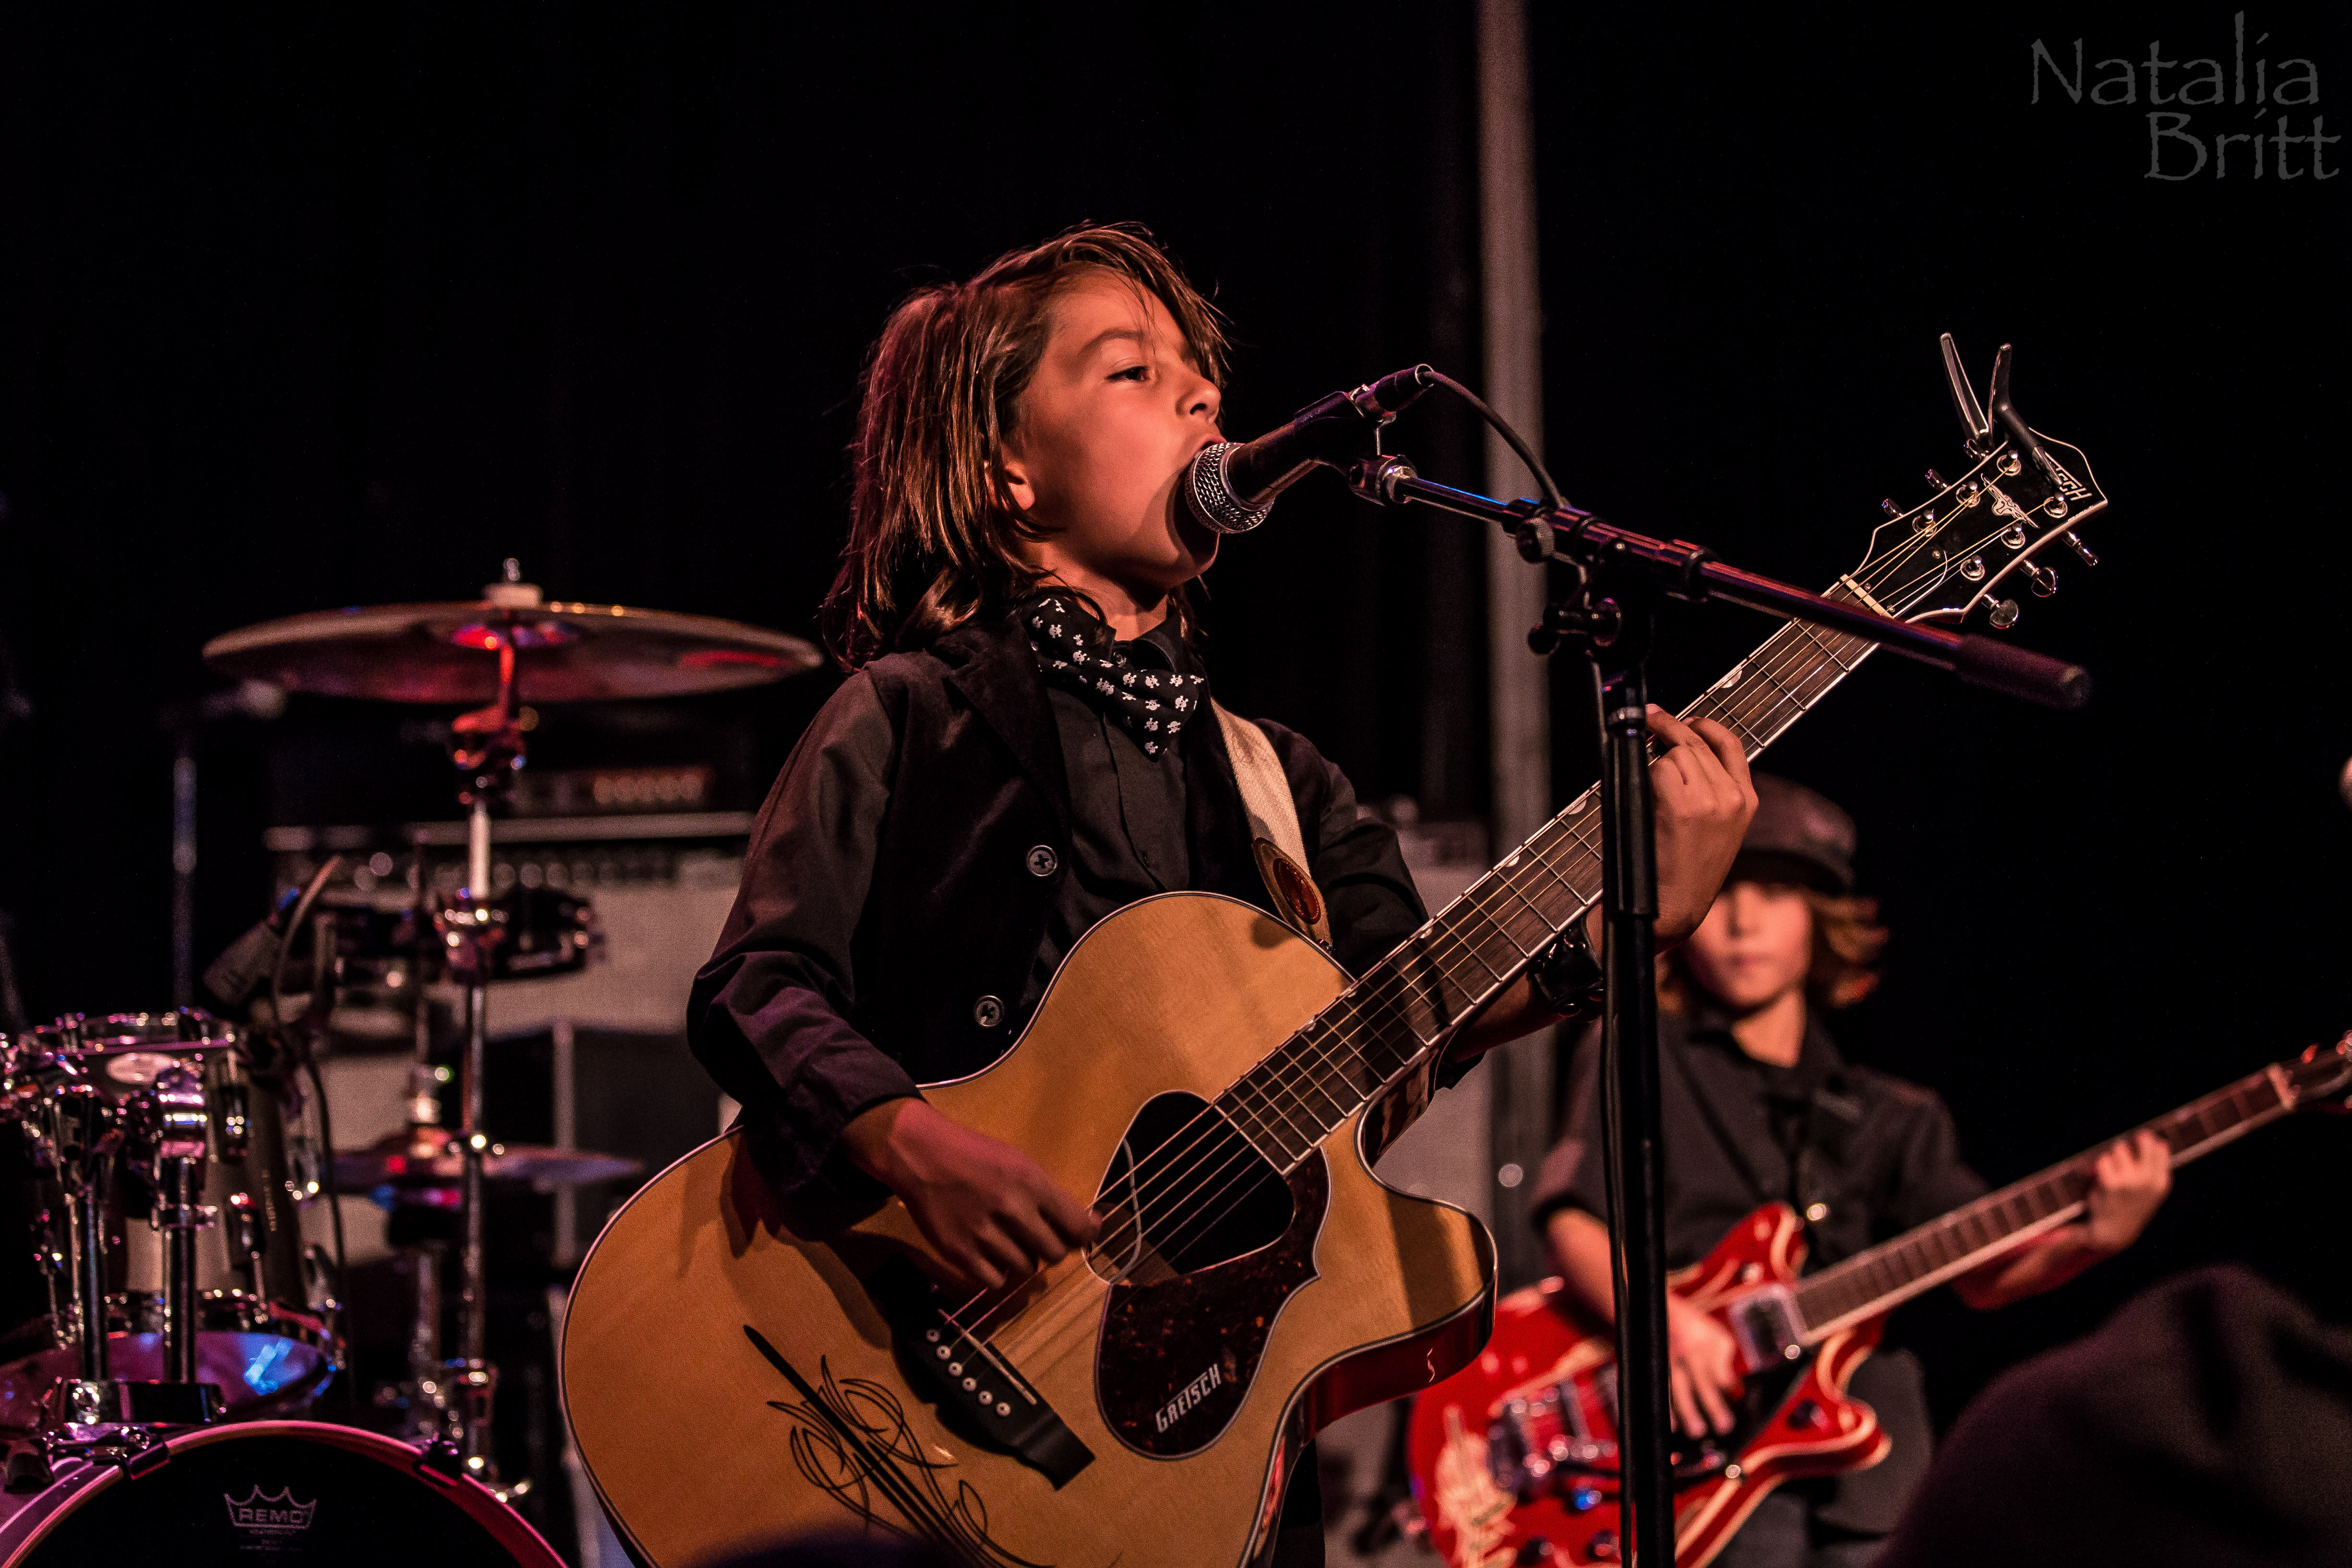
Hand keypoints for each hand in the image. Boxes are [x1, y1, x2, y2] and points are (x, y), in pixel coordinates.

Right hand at [841, 1098, 1098, 1289]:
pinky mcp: (960, 1253)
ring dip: (1023, 1259)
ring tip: (1010, 1243)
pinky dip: (998, 1273)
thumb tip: (1083, 1224)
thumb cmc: (975, 1155)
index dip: (1085, 1235)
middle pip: (1054, 1252)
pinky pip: (995, 1281)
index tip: (1085, 1235)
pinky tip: (992, 1256)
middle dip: (1052, 1248)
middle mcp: (1012, 1210)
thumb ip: (1048, 1195)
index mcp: (1031, 1183)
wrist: (923, 1157)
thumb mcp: (1019, 1163)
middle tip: (1040, 1239)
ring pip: (1026, 1268)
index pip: (1076, 1225)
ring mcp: (985, 1235)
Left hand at [1645, 708, 1757, 945]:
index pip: (1730, 744)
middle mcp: (1733, 797)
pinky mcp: (1683, 806)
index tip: (1686, 719)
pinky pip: (1659, 769)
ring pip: (1675, 753)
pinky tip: (1644, 792)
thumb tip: (1680, 751)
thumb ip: (1710, 790)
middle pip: (1696, 742)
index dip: (1704, 725)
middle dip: (1669, 727)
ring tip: (1645, 770)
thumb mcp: (1715, 828)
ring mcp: (1710, 800)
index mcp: (1747, 801)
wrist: (1674, 907)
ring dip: (1655, 755)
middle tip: (1650, 719)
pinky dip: (1645, 773)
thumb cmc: (1684, 871)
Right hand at [1665, 1293, 1742, 1437]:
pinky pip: (1658, 1388)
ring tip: (1696, 1431)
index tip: (1734, 1406)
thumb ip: (1723, 1358)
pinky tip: (1669, 1424)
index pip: (1721, 1373)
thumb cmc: (1688, 1322)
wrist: (1652, 1304)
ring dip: (1687, 1412)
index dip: (1729, 1390)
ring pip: (1678, 1388)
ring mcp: (1668, 1357)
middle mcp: (1688, 1351)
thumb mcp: (1714, 1333)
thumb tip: (1730, 1386)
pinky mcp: (1653, 1362)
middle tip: (1724, 1427)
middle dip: (1714, 1407)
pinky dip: (1664, 1407)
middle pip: (1702, 1383)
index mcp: (1706, 1343)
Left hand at [2081, 1129, 2170, 1254]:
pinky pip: (2103, 1160)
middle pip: (2142, 1140)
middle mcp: (2148, 1181)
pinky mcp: (2110, 1183)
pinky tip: (2102, 1180)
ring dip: (2114, 1157)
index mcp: (2161, 1183)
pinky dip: (2100, 1167)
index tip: (2141, 1140)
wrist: (2114, 1232)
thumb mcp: (2152, 1192)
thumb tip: (2160, 1142)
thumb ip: (2156, 1168)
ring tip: (2114, 1173)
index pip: (2160, 1148)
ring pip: (2119, 1148)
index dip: (2148, 1140)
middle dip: (2132, 1143)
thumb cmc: (2132, 1207)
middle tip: (2124, 1152)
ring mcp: (2130, 1181)